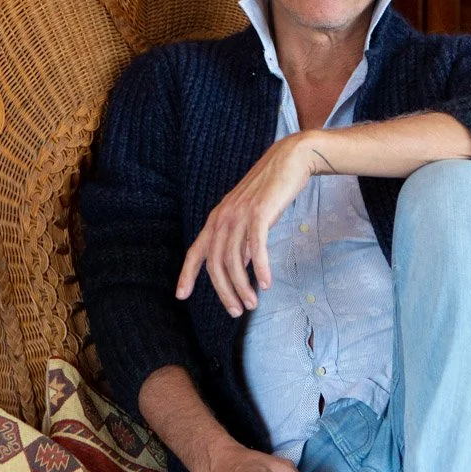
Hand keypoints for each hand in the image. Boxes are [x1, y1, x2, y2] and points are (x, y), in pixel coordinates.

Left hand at [177, 132, 324, 316]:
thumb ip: (242, 240)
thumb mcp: (250, 217)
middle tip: (237, 311)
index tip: (181, 296)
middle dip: (224, 291)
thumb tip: (241, 265)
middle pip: (215, 263)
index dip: (186, 274)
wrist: (289, 160)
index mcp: (217, 219)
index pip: (195, 251)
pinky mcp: (259, 213)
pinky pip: (256, 247)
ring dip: (242, 286)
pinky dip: (260, 268)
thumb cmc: (270, 191)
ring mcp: (240, 215)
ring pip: (233, 259)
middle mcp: (223, 217)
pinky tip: (266, 283)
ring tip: (252, 304)